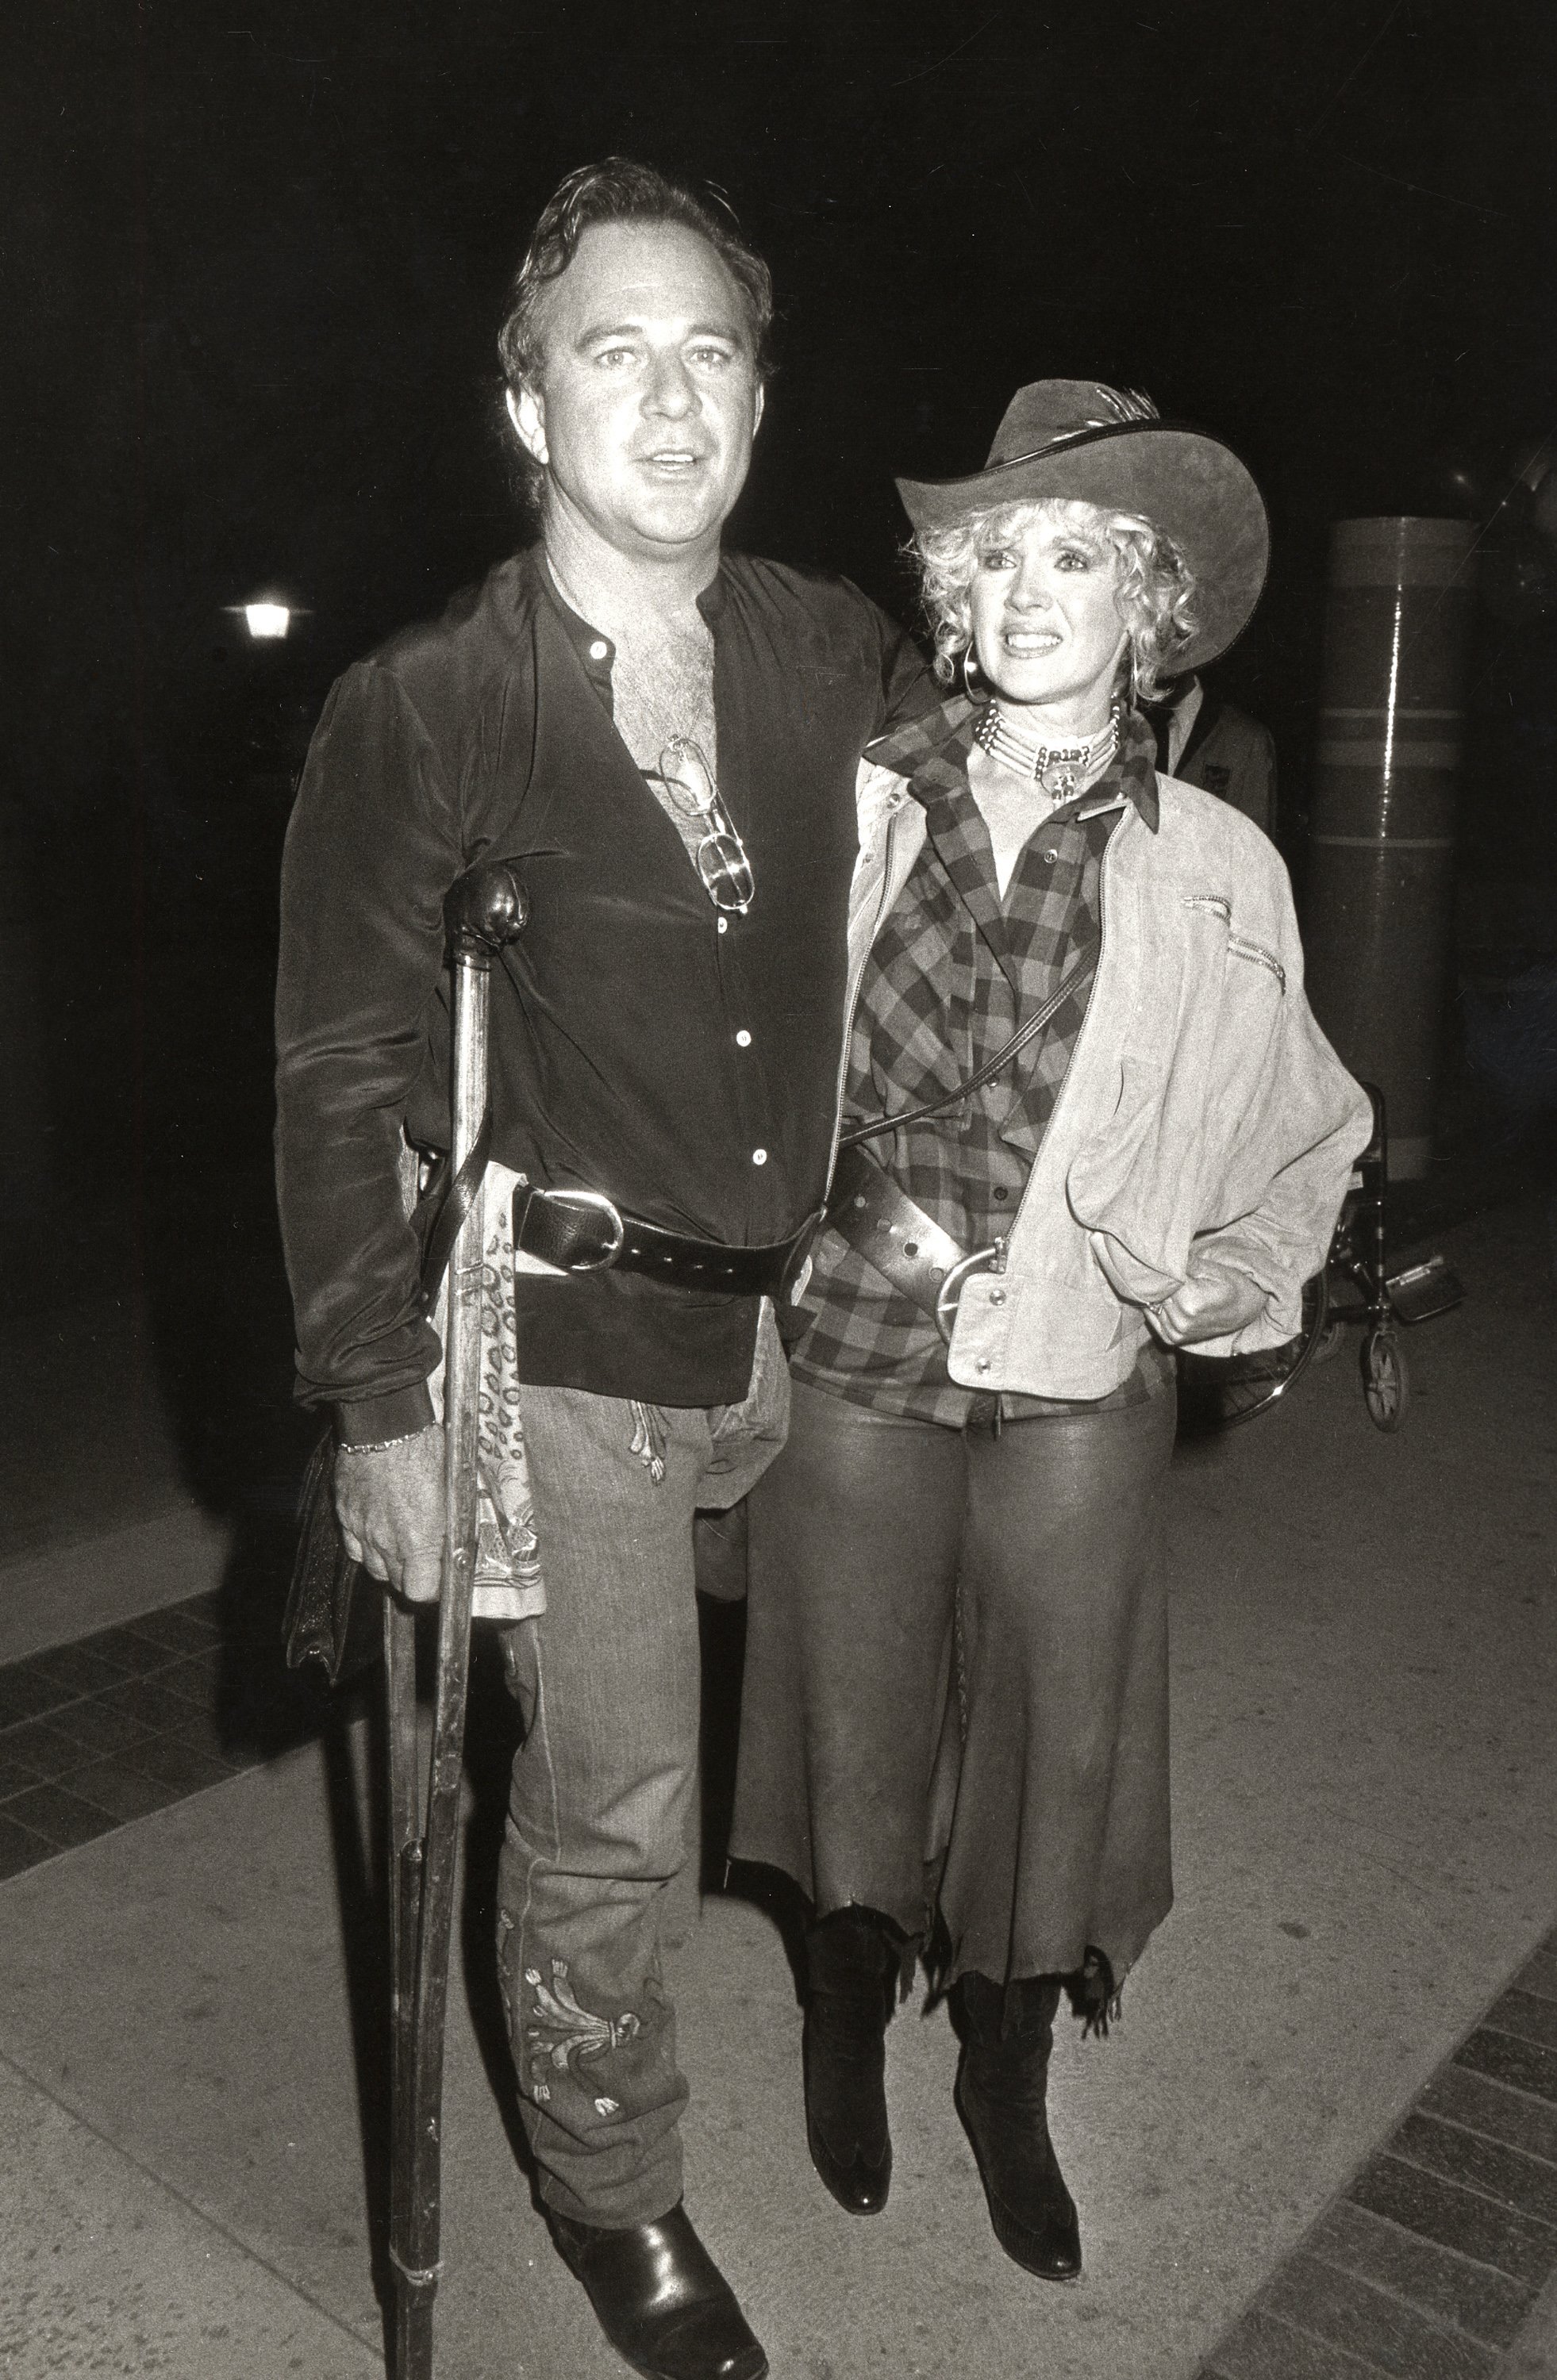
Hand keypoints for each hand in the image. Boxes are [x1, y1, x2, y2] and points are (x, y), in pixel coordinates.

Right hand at [334, 1427, 445, 1603]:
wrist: (384, 1424)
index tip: (442, 1579)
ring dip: (390, 1564)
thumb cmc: (424, 1449)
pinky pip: (354, 1547)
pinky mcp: (345, 1515)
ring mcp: (362, 1530)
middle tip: (426, 1560)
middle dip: (414, 1576)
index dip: (434, 1589)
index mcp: (418, 1539)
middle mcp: (386, 1542)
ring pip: (374, 1568)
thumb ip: (449, 1527)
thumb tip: (454, 1546)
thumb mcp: (452, 1490)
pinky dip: (366, 1547)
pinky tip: (378, 1533)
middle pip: (397, 1582)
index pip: (421, 1591)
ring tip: (403, 1546)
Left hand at [1148, 1264, 1269, 1346]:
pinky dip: (1155, 1308)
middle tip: (1168, 1272)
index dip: (1165, 1269)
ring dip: (1157, 1295)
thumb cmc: (1232, 1286)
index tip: (1168, 1262)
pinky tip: (1167, 1298)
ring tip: (1172, 1285)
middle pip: (1157, 1294)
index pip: (1164, 1280)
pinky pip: (1153, 1320)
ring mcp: (1178, 1333)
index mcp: (1191, 1303)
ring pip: (1153, 1306)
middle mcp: (1182, 1321)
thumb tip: (1165, 1257)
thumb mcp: (1214, 1269)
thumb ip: (1188, 1264)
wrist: (1244, 1310)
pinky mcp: (1174, 1339)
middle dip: (1160, 1282)